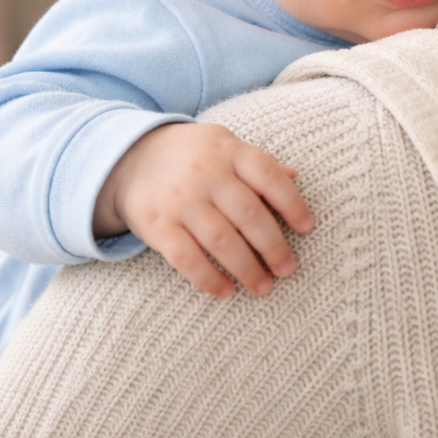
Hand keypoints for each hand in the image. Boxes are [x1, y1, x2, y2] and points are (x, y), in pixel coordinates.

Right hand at [94, 123, 314, 298]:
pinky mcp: (157, 225)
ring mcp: (180, 200)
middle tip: (287, 269)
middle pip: (249, 214)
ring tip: (263, 287)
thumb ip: (257, 162)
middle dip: (273, 247)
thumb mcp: (224, 145)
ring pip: (222, 241)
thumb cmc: (192, 155)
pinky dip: (209, 279)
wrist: (129, 156)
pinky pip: (187, 258)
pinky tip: (225, 291)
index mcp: (229, 152)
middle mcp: (206, 174)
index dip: (292, 203)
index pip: (268, 177)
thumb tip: (295, 177)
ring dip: (247, 269)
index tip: (307, 228)